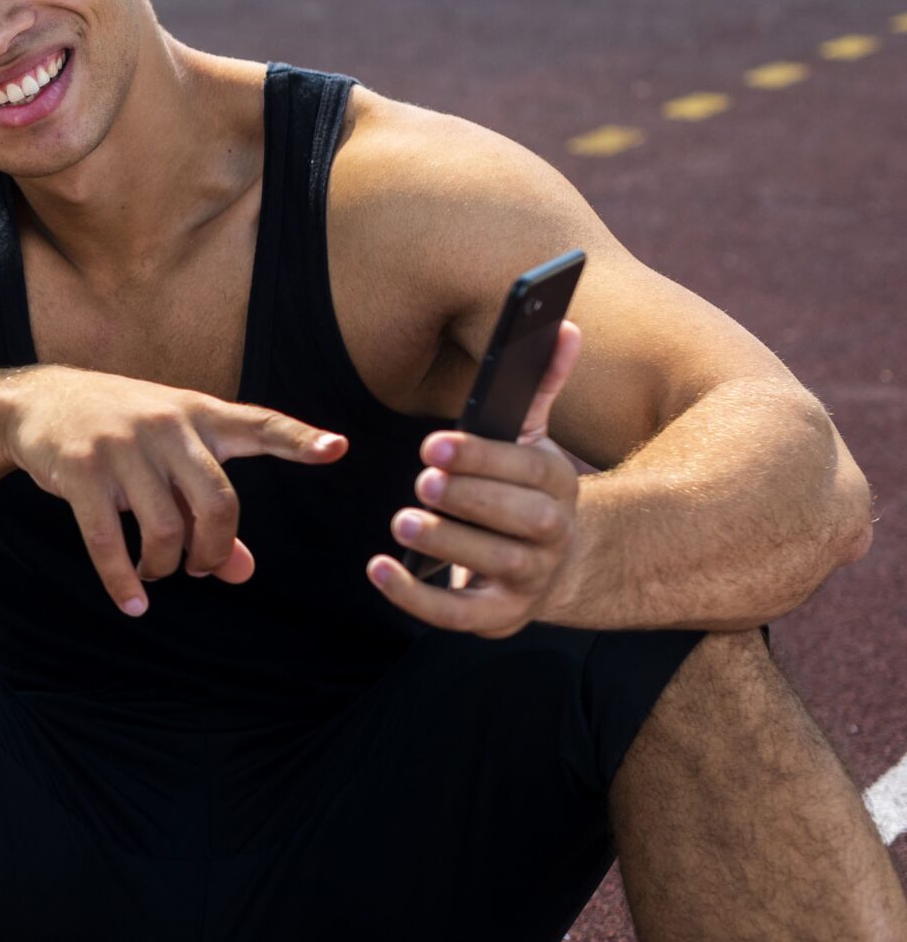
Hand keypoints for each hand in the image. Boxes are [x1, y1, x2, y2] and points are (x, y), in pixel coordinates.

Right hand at [8, 368, 347, 616]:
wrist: (37, 402)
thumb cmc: (118, 432)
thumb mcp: (168, 457)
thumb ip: (207, 511)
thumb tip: (244, 571)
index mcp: (197, 414)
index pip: (257, 424)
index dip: (298, 439)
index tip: (338, 448)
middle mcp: (164, 424)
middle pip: (217, 501)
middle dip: (215, 550)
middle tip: (202, 569)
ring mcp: (121, 445)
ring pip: (164, 528)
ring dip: (165, 566)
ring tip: (158, 572)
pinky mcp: (81, 469)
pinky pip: (107, 539)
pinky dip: (122, 581)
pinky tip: (133, 603)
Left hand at [369, 321, 583, 636]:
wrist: (557, 564)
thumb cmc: (525, 488)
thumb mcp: (533, 438)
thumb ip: (540, 386)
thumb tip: (563, 325)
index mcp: (559, 486)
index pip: (530, 470)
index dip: (484, 458)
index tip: (434, 444)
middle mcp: (553, 535)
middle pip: (523, 521)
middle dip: (471, 499)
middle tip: (422, 481)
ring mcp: (530, 579)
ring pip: (496, 565)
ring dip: (448, 542)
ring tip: (403, 521)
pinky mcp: (499, 616)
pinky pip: (460, 615)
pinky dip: (417, 598)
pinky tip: (379, 570)